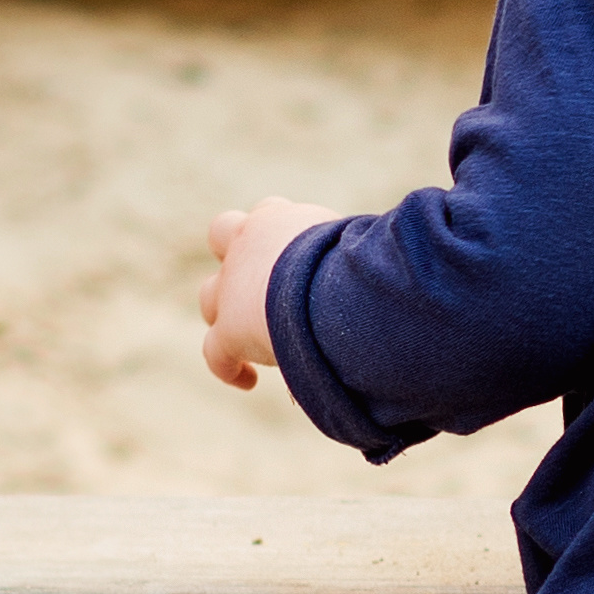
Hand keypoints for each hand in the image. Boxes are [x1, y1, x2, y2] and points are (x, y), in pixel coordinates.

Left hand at [199, 198, 341, 388]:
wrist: (331, 287)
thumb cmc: (358, 262)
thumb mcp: (358, 244)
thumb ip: (353, 253)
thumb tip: (383, 270)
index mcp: (280, 220)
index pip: (270, 212)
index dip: (277, 235)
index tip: (298, 255)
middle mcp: (246, 245)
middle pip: (224, 237)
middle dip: (237, 258)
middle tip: (262, 285)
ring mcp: (231, 287)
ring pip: (210, 297)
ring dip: (225, 313)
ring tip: (252, 337)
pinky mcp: (229, 330)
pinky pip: (216, 354)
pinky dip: (229, 367)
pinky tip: (248, 381)